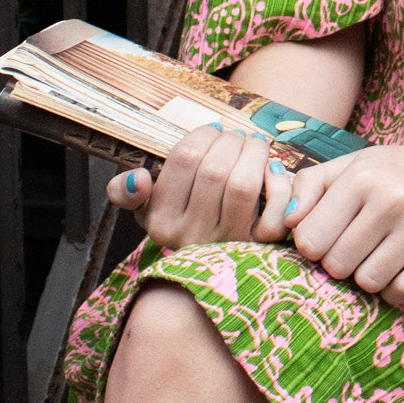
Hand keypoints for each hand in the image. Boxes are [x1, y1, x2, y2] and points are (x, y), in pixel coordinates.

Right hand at [106, 124, 297, 249]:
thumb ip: (126, 192)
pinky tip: (272, 168)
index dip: (204, 134)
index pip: (185, 159)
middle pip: (215, 169)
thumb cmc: (180, 222)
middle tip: (236, 136)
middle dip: (230, 141)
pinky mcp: (258, 248)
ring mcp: (226, 243)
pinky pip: (273, 210)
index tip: (213, 129)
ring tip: (254, 144)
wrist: (208, 272)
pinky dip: (277, 183)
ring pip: (243, 185)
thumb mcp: (145, 209)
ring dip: (253, 153)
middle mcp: (192, 236)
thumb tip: (138, 178)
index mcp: (161, 222)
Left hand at [265, 134, 403, 307]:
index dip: (314, 247)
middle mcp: (390, 199)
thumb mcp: (356, 163)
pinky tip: (399, 270)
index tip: (329, 240)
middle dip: (341, 265)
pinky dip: (395, 289)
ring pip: (369, 282)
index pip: (310, 239)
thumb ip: (313, 185)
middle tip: (356, 251)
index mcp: (361, 177)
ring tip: (378, 259)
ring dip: (368, 279)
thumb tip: (286, 222)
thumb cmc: (402, 169)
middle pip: (337, 265)